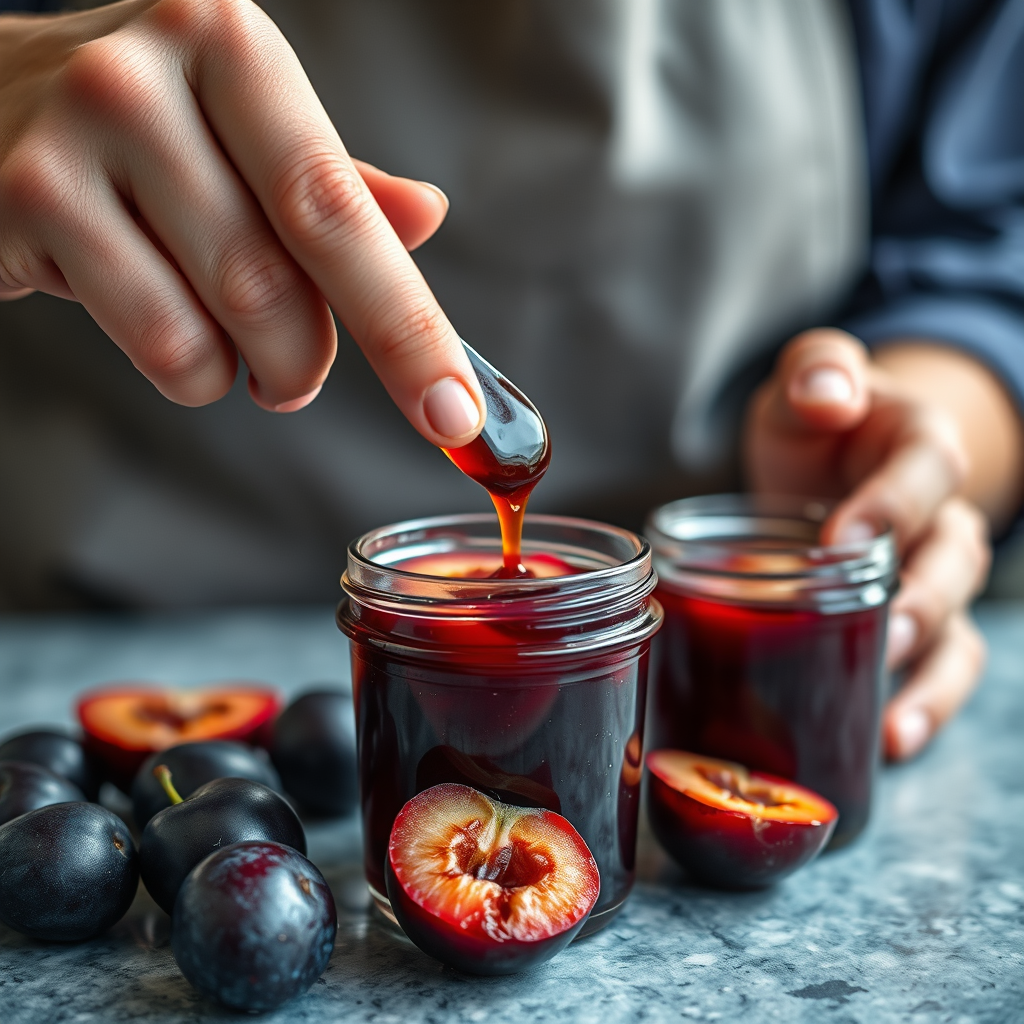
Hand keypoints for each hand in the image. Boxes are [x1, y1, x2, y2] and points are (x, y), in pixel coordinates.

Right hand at [0, 0, 483, 444]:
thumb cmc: (145, 127)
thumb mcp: (245, 130)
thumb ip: (334, 182)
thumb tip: (426, 216)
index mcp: (233, 44)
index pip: (341, 211)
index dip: (408, 328)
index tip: (453, 414)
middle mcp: (150, 75)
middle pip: (280, 284)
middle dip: (309, 361)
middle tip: (297, 373)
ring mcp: (75, 137)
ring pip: (218, 327)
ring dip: (250, 370)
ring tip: (234, 347)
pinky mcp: (23, 204)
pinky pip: (155, 345)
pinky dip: (190, 372)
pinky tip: (168, 327)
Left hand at [744, 329, 1023, 759]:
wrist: (827, 463)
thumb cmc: (817, 423)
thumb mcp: (807, 380)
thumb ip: (817, 368)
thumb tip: (826, 395)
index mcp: (921, 449)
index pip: (926, 472)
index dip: (891, 506)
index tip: (839, 543)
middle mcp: (941, 519)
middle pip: (953, 563)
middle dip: (922, 604)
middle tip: (882, 636)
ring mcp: (929, 579)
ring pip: (956, 633)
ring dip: (930, 682)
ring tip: (892, 727)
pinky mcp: (911, 623)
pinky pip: (933, 670)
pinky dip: (918, 708)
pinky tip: (885, 745)